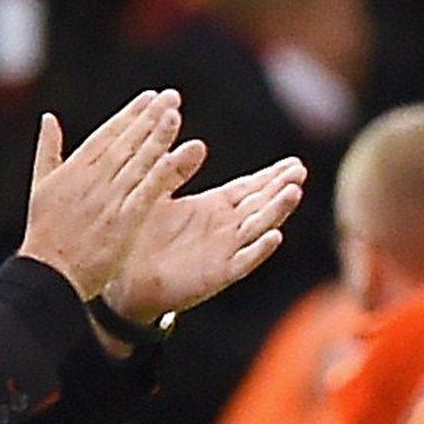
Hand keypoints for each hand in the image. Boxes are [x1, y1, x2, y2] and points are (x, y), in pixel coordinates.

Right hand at [18, 92, 205, 303]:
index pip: (107, 134)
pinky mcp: (122, 221)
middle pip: (126, 142)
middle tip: (171, 96)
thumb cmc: (44, 233)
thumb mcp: (40, 186)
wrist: (48, 274)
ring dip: (158, 137)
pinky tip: (176, 155)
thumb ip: (48, 150)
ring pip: (137, 162)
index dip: (130, 114)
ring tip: (175, 114)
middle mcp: (92, 180)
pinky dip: (160, 172)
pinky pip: (145, 192)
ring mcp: (108, 200)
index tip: (150, 96)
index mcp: (73, 169)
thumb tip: (49, 117)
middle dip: (149, 117)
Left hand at [101, 156, 305, 321]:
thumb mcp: (158, 194)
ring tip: (294, 192)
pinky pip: (243, 261)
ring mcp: (224, 251)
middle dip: (281, 187)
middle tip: (299, 171)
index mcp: (213, 208)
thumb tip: (196, 143)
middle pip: (261, 204)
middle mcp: (225, 228)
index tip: (294, 163)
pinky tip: (274, 235)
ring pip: (259, 228)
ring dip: (277, 211)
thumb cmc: (140, 237)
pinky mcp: (217, 274)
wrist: (124, 281)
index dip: (272, 176)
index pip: (250, 188)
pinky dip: (259, 249)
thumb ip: (174, 170)